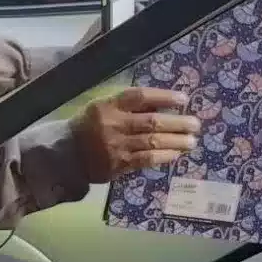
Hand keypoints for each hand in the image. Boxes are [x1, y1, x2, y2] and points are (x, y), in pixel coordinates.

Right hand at [73, 88, 200, 182]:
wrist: (66, 154)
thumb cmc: (89, 126)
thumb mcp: (102, 107)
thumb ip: (128, 106)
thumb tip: (163, 104)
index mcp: (108, 105)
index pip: (140, 97)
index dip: (164, 97)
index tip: (184, 100)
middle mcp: (113, 124)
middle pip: (152, 121)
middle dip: (178, 123)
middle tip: (195, 124)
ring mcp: (116, 146)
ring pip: (152, 142)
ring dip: (176, 141)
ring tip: (192, 141)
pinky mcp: (118, 164)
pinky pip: (146, 159)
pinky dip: (164, 156)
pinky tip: (176, 154)